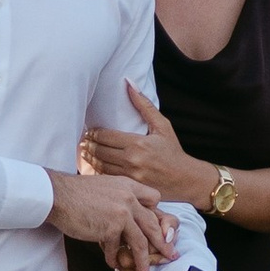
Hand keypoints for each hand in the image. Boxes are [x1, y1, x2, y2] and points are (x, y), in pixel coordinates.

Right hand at [46, 166, 174, 270]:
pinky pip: (117, 248)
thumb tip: (127, 212)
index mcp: (128, 185)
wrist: (57, 195)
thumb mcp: (105, 186)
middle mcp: (129, 197)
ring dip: (143, 261)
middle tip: (170, 255)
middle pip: (153, 223)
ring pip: (141, 242)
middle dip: (163, 243)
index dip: (156, 214)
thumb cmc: (75, 193)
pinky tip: (111, 262)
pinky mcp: (111, 227)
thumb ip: (119, 196)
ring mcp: (122, 212)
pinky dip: (114, 258)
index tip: (157, 227)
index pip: (154, 198)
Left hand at [82, 83, 200, 202]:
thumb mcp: (162, 126)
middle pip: (99, 151)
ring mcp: (130, 176)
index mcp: (138, 143)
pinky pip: (107, 179)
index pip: (105, 136)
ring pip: (100, 166)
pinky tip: (93, 167)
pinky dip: (98, 172)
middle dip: (88, 145)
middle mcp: (132, 160)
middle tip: (83, 141)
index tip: (89, 130)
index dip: (93, 133)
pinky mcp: (130, 187)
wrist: (186, 178)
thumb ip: (144, 106)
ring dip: (89, 159)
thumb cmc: (173, 151)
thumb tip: (129, 83)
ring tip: (84, 153)